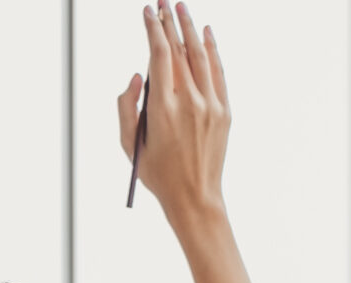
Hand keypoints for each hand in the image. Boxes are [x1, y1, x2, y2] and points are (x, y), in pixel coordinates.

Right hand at [117, 1, 228, 221]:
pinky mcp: (224, 111)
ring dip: (191, 29)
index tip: (147, 12)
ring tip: (182, 8)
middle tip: (163, 1)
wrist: (194, 196)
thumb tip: (137, 75)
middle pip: (181, 51)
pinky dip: (213, 50)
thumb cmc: (155, 172)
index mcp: (163, 109)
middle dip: (170, 22)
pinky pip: (218, 72)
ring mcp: (211, 105)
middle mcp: (190, 102)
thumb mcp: (128, 142)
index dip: (153, 30)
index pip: (159, 56)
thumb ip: (126, 105)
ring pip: (201, 57)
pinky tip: (207, 33)